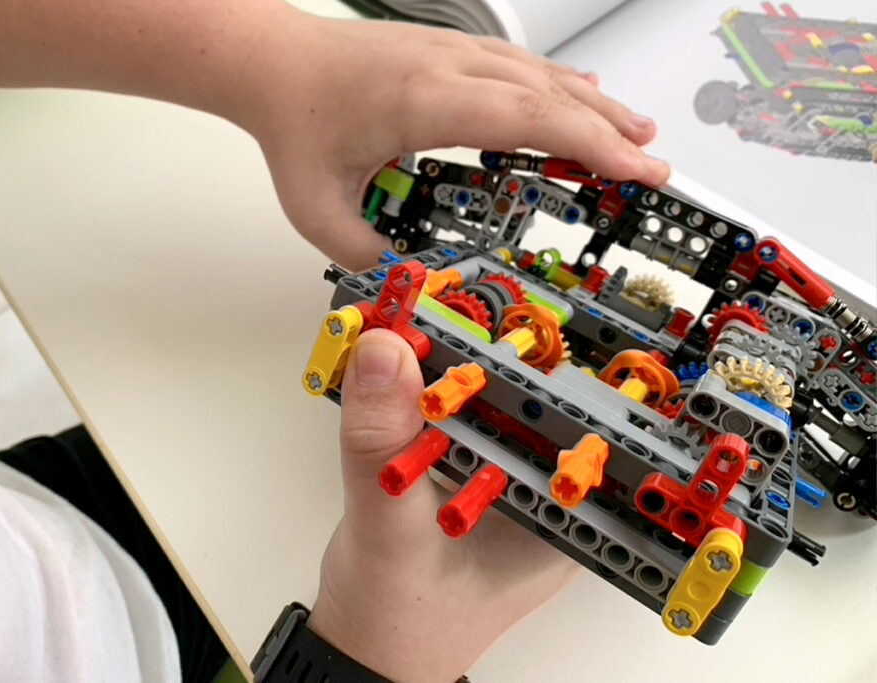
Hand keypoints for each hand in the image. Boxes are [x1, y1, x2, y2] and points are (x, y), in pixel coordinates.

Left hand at [248, 8, 669, 270]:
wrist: (275, 64)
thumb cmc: (295, 119)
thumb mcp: (317, 208)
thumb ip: (363, 253)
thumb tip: (405, 281)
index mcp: (424, 104)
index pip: (527, 119)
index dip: (590, 142)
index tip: (634, 168)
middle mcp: (448, 69)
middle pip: (549, 94)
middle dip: (610, 131)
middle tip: (654, 164)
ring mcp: (453, 54)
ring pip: (541, 75)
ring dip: (593, 105)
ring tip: (637, 135)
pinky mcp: (450, 52)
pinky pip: (519, 66)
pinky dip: (559, 85)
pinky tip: (584, 96)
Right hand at [307, 330, 576, 682]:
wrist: (366, 649)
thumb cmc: (400, 621)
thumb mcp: (388, 529)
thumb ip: (383, 441)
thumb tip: (386, 353)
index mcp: (562, 521)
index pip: (592, 426)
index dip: (568, 367)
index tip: (526, 317)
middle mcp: (543, 497)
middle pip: (544, 402)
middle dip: (505, 351)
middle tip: (465, 305)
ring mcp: (505, 484)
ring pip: (499, 404)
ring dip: (464, 365)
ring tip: (436, 321)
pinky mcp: (468, 473)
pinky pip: (459, 415)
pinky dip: (431, 388)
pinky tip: (410, 364)